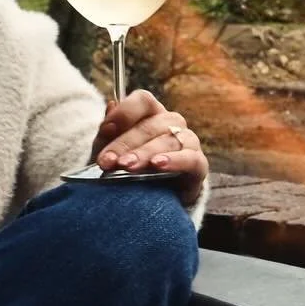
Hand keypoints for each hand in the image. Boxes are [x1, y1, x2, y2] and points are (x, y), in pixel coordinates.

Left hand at [92, 90, 207, 206]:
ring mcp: (187, 141)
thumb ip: (107, 133)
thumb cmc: (127, 171)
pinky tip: (158, 165)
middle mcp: (171, 123)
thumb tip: (111, 105)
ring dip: (145, 153)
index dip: (124, 112)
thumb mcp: (111, 153)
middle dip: (125, 144)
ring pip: (168, 140)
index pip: (143, 100)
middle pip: (150, 125)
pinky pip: (191, 158)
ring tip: (127, 166)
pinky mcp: (198, 164)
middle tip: (107, 161)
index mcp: (150, 114)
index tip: (106, 129)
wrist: (149, 205)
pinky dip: (175, 160)